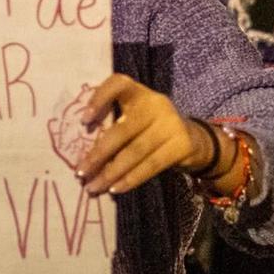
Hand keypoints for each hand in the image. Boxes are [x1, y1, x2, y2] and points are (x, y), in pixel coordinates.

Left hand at [75, 76, 209, 195]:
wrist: (193, 140)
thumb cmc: (151, 129)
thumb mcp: (135, 118)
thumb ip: (114, 126)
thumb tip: (83, 155)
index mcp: (139, 93)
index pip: (118, 84)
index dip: (100, 98)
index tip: (84, 121)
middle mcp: (156, 104)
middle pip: (122, 131)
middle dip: (98, 155)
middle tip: (80, 173)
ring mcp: (171, 124)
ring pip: (134, 152)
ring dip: (111, 173)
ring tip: (93, 187)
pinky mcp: (181, 145)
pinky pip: (151, 165)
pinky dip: (131, 179)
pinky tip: (115, 189)